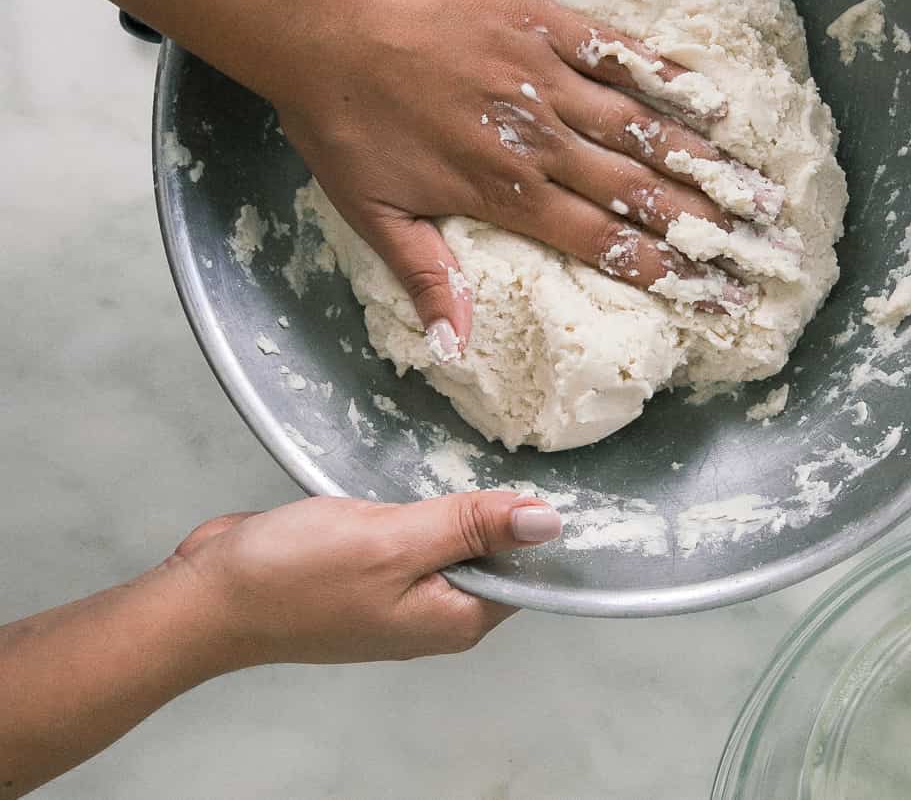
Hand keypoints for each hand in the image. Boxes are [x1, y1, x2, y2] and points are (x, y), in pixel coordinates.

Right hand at [0, 494, 561, 793]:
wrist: (209, 595)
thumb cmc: (297, 575)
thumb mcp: (396, 542)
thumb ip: (471, 528)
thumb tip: (548, 522)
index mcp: (454, 617)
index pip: (527, 570)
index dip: (540, 520)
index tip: (557, 464)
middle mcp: (433, 611)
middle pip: (491, 551)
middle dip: (500, 502)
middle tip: (519, 435)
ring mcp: (397, 591)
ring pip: (449, 535)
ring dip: (457, 496)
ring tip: (480, 438)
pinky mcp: (366, 567)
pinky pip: (412, 529)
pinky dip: (418, 500)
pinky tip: (420, 465)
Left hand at [273, 0, 773, 350]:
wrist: (319, 18)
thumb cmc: (341, 119)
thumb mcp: (371, 212)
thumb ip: (427, 276)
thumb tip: (459, 348)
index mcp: (502, 192)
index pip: (602, 242)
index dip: (664, 271)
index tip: (716, 296)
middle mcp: (538, 140)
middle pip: (638, 192)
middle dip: (708, 226)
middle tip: (767, 250)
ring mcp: (545, 77)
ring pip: (641, 128)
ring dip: (704, 162)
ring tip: (760, 187)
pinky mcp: (541, 22)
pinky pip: (617, 52)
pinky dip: (665, 75)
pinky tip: (709, 99)